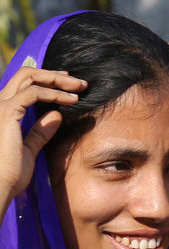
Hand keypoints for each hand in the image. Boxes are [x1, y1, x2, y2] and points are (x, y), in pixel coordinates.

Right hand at [0, 66, 84, 210]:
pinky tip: (70, 100)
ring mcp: (2, 105)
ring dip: (57, 80)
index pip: (24, 84)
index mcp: (3, 111)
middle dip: (54, 75)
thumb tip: (56, 116)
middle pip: (26, 75)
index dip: (46, 81)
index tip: (68, 86)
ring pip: (30, 77)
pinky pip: (34, 93)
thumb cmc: (10, 173)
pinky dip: (54, 94)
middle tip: (79, 82)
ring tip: (80, 87)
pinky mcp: (7, 112)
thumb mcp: (29, 149)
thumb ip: (40, 132)